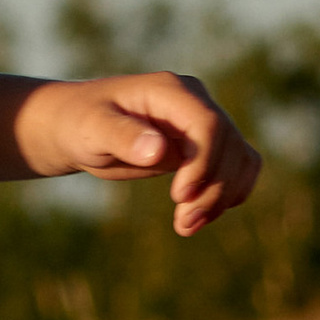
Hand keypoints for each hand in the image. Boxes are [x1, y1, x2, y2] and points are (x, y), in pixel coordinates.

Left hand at [12, 73, 260, 236]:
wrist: (79, 127)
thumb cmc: (80, 122)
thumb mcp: (92, 129)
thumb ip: (123, 136)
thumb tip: (159, 150)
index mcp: (171, 92)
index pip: (208, 124)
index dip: (203, 162)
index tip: (179, 197)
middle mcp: (195, 103)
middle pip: (229, 145)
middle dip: (213, 188)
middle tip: (183, 225)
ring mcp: (203, 124)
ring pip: (239, 158)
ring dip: (223, 197)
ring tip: (186, 227)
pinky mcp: (205, 147)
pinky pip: (238, 168)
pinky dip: (228, 194)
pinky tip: (200, 216)